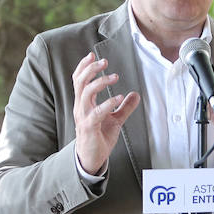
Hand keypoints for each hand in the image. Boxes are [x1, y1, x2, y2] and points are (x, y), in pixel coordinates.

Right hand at [72, 52, 139, 175]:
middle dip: (91, 69)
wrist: (91, 157)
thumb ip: (124, 107)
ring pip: (86, 93)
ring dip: (100, 82)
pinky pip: (96, 112)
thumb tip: (135, 95)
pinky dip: (107, 103)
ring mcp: (83, 117)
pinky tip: (118, 98)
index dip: (83, 67)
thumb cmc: (99, 137)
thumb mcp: (115, 120)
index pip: (78, 80)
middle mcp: (80, 107)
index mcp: (83, 103)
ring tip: (115, 77)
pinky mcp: (89, 127)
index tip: (92, 55)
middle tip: (104, 62)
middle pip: (80, 82)